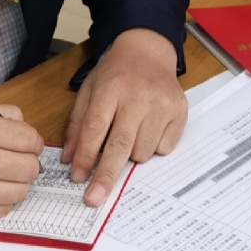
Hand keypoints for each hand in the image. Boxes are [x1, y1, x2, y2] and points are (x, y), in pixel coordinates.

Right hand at [0, 103, 43, 225]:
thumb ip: (3, 114)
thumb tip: (28, 129)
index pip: (32, 140)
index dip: (31, 143)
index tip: (25, 146)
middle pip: (31, 168)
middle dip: (25, 164)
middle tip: (11, 163)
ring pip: (21, 191)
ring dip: (14, 184)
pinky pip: (4, 210)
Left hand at [63, 28, 186, 205]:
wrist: (149, 51)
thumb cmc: (115, 74)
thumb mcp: (88, 91)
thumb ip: (78, 125)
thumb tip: (71, 160)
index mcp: (111, 88)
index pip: (96, 129)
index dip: (86, 157)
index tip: (77, 179)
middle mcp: (139, 96)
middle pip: (120, 145)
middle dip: (105, 175)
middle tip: (93, 199)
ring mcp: (162, 104)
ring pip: (143, 151)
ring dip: (131, 154)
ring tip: (129, 134)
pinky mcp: (180, 111)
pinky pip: (164, 148)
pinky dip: (153, 147)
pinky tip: (147, 129)